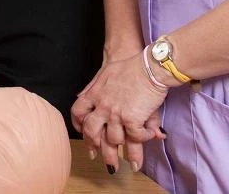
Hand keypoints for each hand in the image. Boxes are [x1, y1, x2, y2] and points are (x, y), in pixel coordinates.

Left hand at [71, 49, 168, 172]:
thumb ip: (94, 86)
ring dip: (123, 151)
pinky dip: (143, 139)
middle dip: (98, 149)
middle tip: (104, 160)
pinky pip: (135, 137)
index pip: (78, 113)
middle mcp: (102, 106)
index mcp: (94, 94)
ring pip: (113, 140)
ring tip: (132, 162)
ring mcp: (116, 114)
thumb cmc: (130, 66)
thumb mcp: (106, 73)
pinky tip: (150, 137)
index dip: (80, 126)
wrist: (149, 66)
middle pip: (92, 133)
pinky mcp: (132, 119)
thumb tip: (82, 95)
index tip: (84, 134)